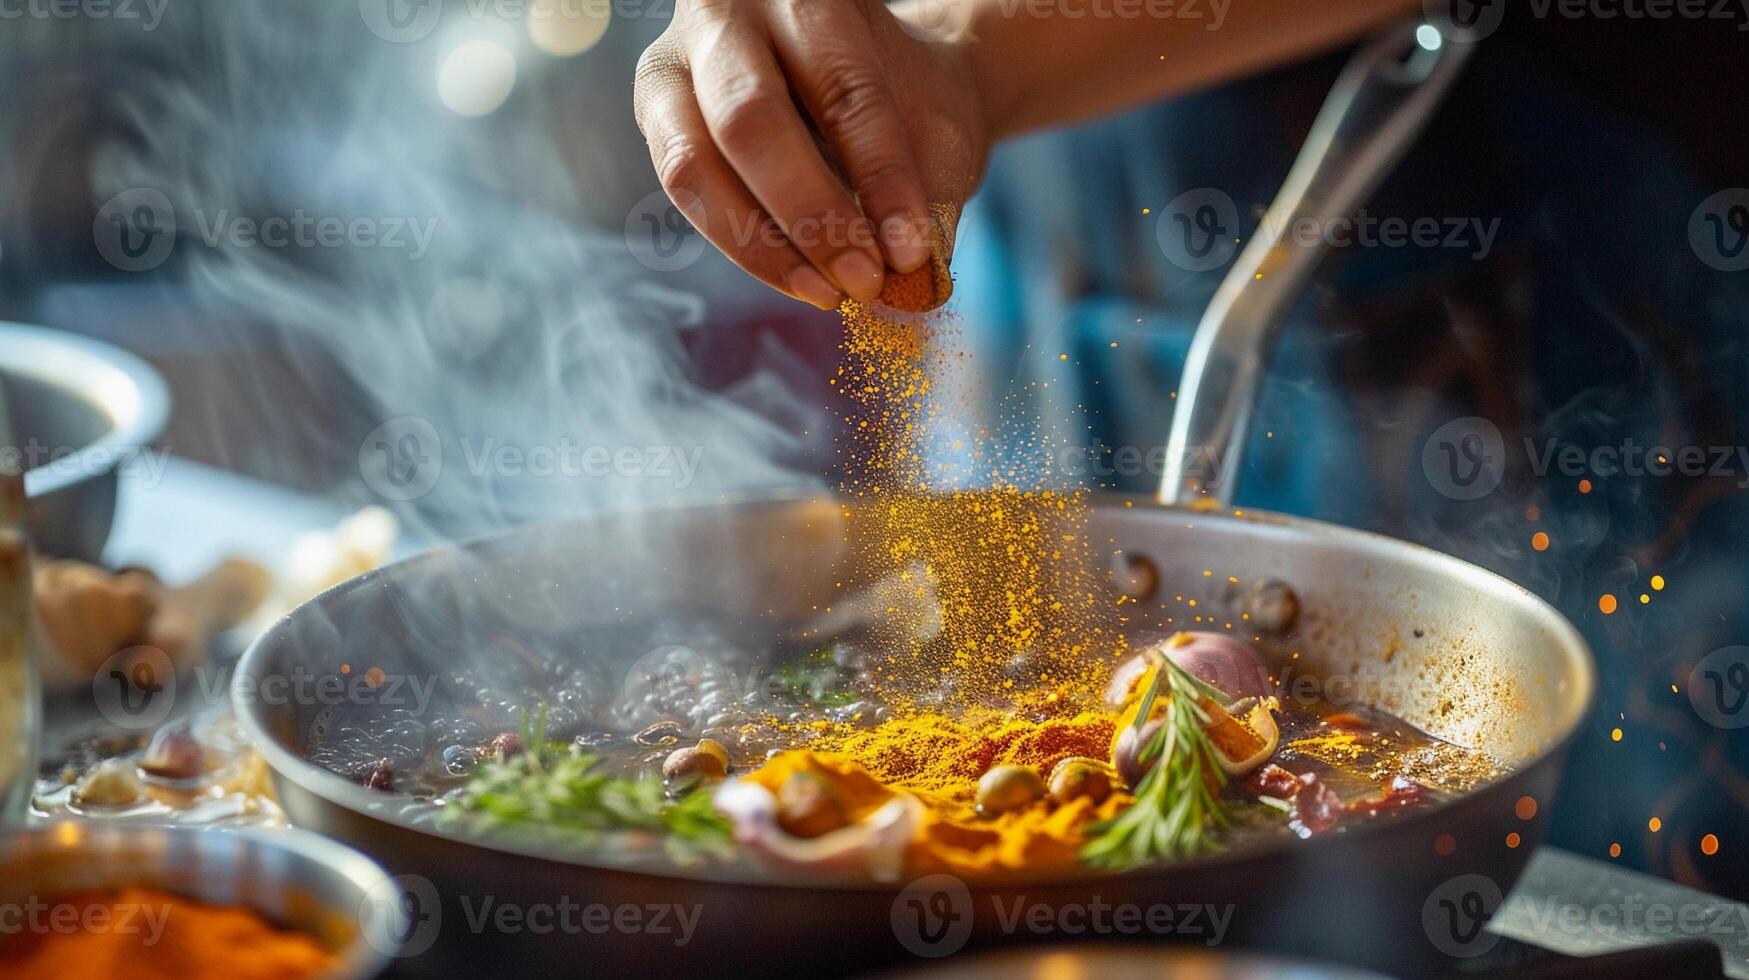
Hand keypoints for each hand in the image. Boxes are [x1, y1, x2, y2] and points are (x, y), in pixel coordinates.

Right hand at [633, 0, 989, 308]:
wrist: (873, 71)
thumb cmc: (906, 96)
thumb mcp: (935, 129)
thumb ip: (927, 196)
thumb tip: (914, 285)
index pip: (845, 89)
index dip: (880, 177)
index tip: (911, 252)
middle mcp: (728, 12)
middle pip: (750, 121)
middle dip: (810, 215)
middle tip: (864, 280)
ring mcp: (677, 62)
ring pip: (694, 165)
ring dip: (763, 246)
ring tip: (830, 293)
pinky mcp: (659, 115)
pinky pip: (686, 191)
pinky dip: (744, 247)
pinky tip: (802, 280)